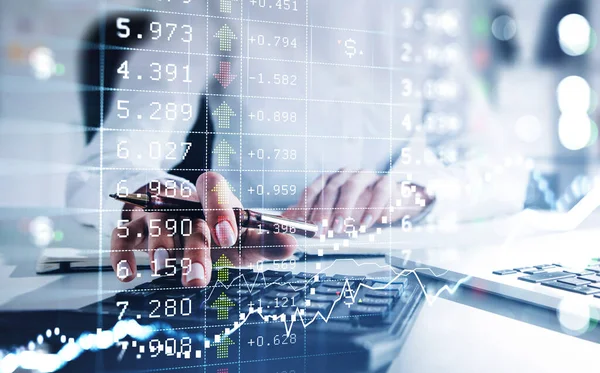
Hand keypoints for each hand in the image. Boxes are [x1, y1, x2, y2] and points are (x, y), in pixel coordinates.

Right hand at [110, 172, 296, 285]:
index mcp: (210, 197)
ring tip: (164, 268)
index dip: (219, 207)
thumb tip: (293, 243)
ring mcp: (154, 214)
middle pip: (185, 216)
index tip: (228, 237)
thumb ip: (267, 241)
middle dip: (192, 248)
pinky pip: (120, 237)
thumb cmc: (216, 234)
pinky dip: (122, 255)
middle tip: (198, 279)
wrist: (181, 226)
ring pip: (153, 223)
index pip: (212, 186)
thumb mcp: (243, 239)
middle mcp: (182, 201)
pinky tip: (130, 275)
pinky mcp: (131, 230)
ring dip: (158, 247)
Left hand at [284, 170, 423, 234]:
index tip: (302, 224)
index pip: (314, 189)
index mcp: (330, 179)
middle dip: (323, 211)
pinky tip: (366, 224)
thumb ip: (312, 214)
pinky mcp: (386, 182)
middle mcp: (346, 174)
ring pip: (352, 187)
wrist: (392, 201)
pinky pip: (378, 192)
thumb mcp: (334, 212)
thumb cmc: (360, 206)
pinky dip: (371, 209)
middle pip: (331, 188)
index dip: (306, 206)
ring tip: (340, 228)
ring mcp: (366, 176)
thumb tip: (286, 220)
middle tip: (320, 230)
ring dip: (344, 209)